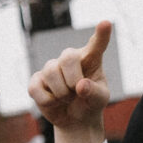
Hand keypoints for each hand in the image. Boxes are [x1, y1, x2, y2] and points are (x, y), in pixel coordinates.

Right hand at [28, 21, 111, 142]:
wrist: (74, 119)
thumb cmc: (90, 103)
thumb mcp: (99, 100)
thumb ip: (94, 93)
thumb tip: (80, 86)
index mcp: (91, 58)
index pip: (96, 44)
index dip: (101, 34)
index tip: (105, 24)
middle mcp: (70, 58)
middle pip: (67, 57)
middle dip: (72, 80)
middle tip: (76, 93)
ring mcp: (51, 68)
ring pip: (50, 73)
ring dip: (61, 93)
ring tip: (66, 98)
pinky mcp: (36, 81)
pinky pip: (36, 89)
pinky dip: (47, 101)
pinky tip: (53, 101)